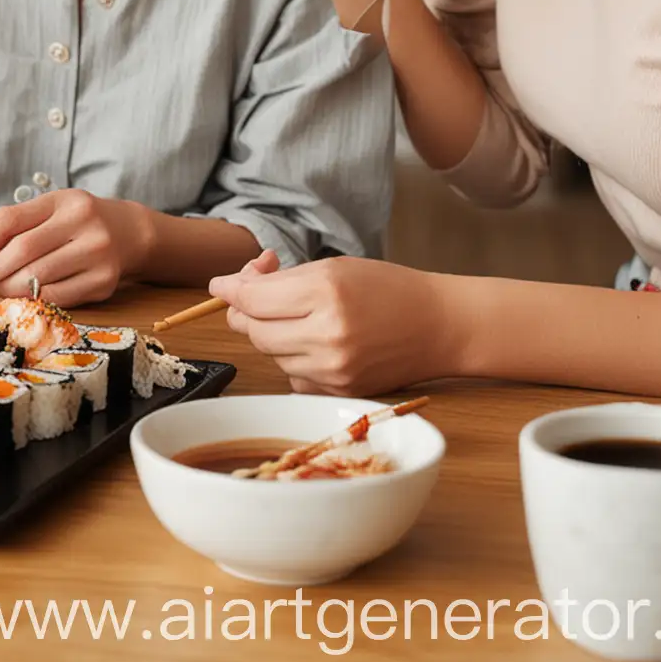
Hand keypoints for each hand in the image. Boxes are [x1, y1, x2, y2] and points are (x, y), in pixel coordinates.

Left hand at [0, 189, 151, 308]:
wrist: (129, 234)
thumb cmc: (73, 225)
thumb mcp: (46, 214)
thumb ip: (7, 233)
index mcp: (59, 200)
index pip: (7, 220)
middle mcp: (81, 220)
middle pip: (20, 252)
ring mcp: (96, 251)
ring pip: (36, 279)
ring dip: (5, 290)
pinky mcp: (104, 280)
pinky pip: (55, 298)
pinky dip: (30, 302)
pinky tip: (23, 298)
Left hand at [208, 256, 458, 395]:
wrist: (440, 326)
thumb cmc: (387, 288)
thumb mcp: (332, 267)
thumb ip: (281, 280)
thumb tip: (232, 286)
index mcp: (325, 294)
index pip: (253, 298)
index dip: (231, 288)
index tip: (220, 282)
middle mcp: (328, 336)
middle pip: (255, 330)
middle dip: (248, 311)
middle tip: (258, 293)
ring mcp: (334, 371)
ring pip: (271, 354)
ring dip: (272, 334)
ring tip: (300, 314)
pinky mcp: (340, 393)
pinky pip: (293, 376)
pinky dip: (293, 359)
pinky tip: (316, 342)